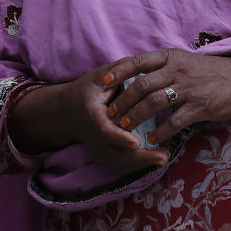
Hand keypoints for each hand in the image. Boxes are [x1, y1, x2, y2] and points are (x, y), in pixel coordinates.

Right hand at [12, 67, 170, 172]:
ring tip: (164, 157)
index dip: (120, 138)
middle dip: (140, 157)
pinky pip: (120, 166)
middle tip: (164, 156)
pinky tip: (156, 160)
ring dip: (143, 163)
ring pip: (120, 163)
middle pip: (116, 154)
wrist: (66, 111)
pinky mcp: (102, 156)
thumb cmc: (86, 90)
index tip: (136, 143)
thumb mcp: (98, 77)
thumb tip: (143, 64)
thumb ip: (119, 70)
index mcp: (92, 115)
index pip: (105, 130)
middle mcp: (93, 136)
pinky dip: (138, 165)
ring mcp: (97, 148)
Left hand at [103, 49, 230, 146]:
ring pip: (154, 102)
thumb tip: (141, 76)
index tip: (104, 81)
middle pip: (142, 84)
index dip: (119, 71)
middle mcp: (178, 70)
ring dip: (136, 116)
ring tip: (125, 127)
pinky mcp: (200, 106)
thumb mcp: (188, 62)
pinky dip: (161, 131)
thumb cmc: (213, 72)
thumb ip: (166, 68)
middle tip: (111, 113)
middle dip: (123, 100)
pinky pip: (174, 121)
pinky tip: (153, 139)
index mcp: (173, 57)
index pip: (139, 61)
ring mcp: (189, 88)